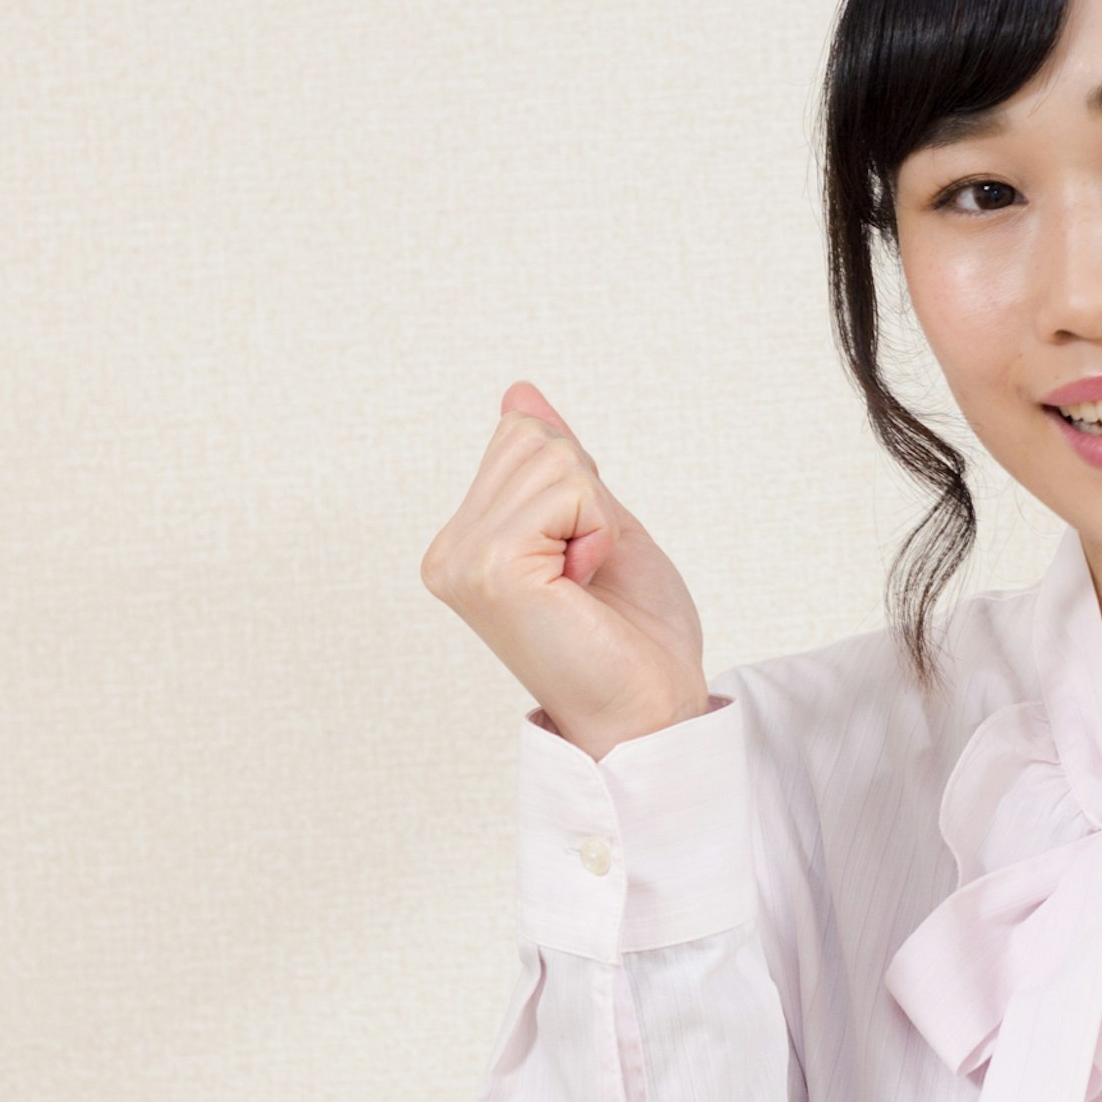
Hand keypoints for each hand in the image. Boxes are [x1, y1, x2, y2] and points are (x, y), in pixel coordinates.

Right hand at [420, 382, 710, 755]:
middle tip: (587, 570)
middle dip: (585, 493)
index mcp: (465, 542)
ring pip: (551, 458)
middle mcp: (450, 552)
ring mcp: (463, 560)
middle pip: (531, 438)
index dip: (579, 484)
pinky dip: (595, 529)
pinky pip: (564, 489)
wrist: (651, 707)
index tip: (582, 557)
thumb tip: (519, 394)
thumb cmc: (633, 633)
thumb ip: (556, 466)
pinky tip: (582, 586)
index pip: (519, 437)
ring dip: (594, 515)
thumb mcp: (597, 523)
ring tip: (584, 581)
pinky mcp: (492, 568)